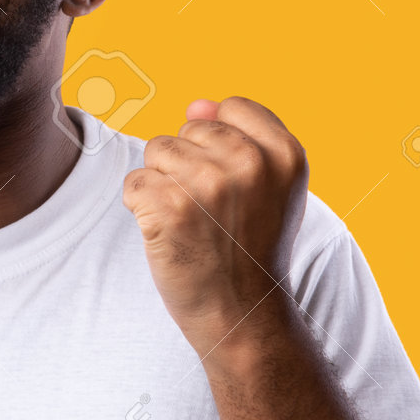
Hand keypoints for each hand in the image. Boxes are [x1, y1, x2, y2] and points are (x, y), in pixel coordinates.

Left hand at [122, 97, 307, 354]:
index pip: (230, 108)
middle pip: (187, 129)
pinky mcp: (170, 207)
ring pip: (156, 151)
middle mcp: (251, 163)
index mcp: (285, 153)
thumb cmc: (251, 247)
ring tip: (190, 222)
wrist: (243, 315)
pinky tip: (167, 234)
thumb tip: (196, 105)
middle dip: (187, 165)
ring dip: (162, 185)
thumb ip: (240, 137)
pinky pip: (134, 182)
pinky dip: (140, 207)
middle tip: (212, 213)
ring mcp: (209, 184)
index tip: (234, 187)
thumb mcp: (269, 188)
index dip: (219, 145)